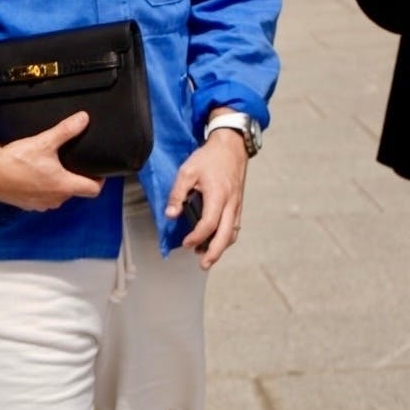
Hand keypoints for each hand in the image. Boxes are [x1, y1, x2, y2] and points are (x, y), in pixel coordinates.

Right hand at [0, 110, 103, 210]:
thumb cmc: (16, 160)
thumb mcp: (44, 141)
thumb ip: (66, 130)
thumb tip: (84, 118)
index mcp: (64, 186)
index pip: (93, 190)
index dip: (99, 180)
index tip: (96, 169)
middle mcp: (56, 199)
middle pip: (75, 191)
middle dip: (75, 177)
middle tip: (71, 161)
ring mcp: (41, 205)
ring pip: (58, 194)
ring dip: (57, 183)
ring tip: (51, 166)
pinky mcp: (27, 205)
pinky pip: (42, 197)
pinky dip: (42, 188)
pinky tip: (33, 174)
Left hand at [164, 123, 247, 267]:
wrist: (232, 145)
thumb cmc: (210, 157)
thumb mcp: (187, 171)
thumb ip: (177, 194)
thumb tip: (170, 215)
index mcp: (218, 195)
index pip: (209, 224)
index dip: (197, 237)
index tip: (186, 243)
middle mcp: (231, 203)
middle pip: (226, 235)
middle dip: (215, 253)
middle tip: (203, 264)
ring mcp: (237, 204)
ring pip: (233, 232)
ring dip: (221, 247)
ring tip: (207, 256)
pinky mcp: (238, 203)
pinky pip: (235, 225)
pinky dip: (226, 237)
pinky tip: (216, 240)